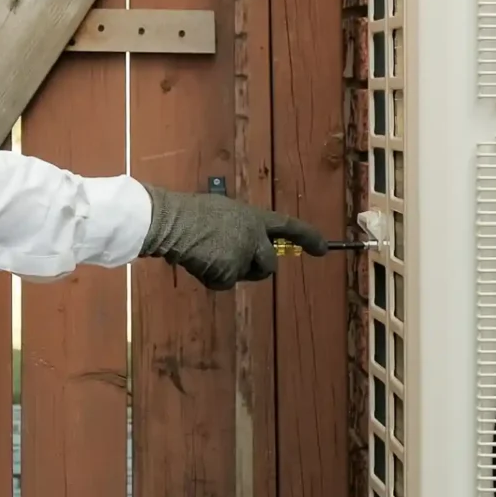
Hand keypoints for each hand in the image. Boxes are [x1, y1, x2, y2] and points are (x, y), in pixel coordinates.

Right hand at [140, 185, 327, 289]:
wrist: (171, 222)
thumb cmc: (191, 214)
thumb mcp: (223, 213)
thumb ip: (241, 228)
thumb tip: (245, 246)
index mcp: (253, 217)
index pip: (288, 225)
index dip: (308, 237)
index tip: (323, 249)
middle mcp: (254, 237)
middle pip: (269, 265)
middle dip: (256, 269)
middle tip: (232, 260)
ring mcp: (242, 255)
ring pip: (245, 275)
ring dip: (231, 271)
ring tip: (207, 253)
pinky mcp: (228, 271)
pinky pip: (223, 283)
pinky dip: (211, 278)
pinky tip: (198, 262)